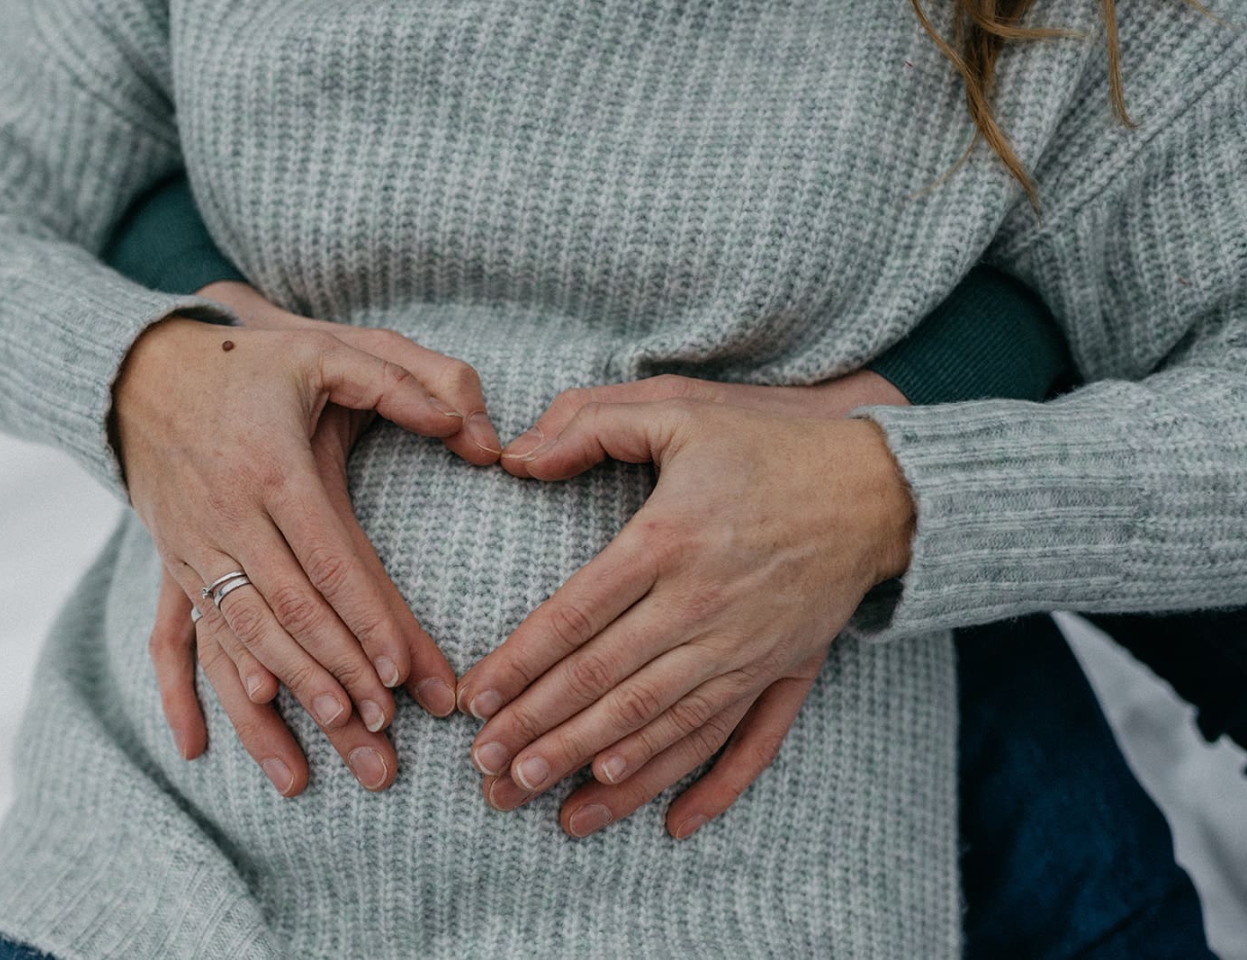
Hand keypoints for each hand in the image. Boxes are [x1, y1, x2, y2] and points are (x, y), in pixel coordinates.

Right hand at [116, 289, 497, 787]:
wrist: (138, 365)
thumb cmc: (250, 359)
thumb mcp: (327, 350)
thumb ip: (404, 384)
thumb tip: (475, 432)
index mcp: (273, 468)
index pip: (329, 561)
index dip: (368, 621)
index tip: (403, 675)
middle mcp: (226, 514)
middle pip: (290, 613)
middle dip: (340, 677)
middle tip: (385, 735)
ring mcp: (189, 544)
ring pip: (240, 636)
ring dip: (285, 695)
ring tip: (330, 745)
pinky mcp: (169, 561)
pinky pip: (174, 637)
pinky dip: (185, 694)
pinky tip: (196, 747)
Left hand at [457, 374, 913, 834]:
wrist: (879, 484)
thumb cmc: (768, 442)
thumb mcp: (677, 407)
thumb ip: (589, 422)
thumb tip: (514, 458)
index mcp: (667, 542)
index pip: (574, 619)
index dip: (518, 666)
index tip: (474, 703)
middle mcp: (703, 607)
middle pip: (606, 684)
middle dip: (540, 732)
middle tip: (486, 772)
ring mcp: (747, 649)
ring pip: (661, 725)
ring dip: (598, 769)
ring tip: (544, 807)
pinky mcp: (785, 670)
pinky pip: (746, 742)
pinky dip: (711, 787)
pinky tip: (671, 825)